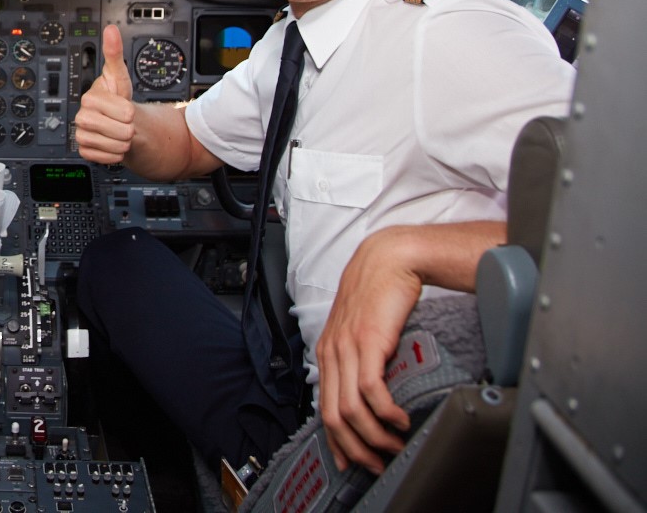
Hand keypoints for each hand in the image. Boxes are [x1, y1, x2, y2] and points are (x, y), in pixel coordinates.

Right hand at [74, 24, 137, 164]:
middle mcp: (82, 115)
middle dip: (127, 129)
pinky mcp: (84, 150)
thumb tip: (110, 30)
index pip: (124, 112)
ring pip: (114, 146)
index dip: (130, 112)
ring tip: (118, 132)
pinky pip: (106, 157)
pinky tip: (111, 143)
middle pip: (120, 131)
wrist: (116, 122)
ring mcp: (81, 133)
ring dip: (123, 142)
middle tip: (122, 122)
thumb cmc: (119, 99)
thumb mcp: (120, 76)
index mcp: (91, 97)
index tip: (124, 107)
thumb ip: (114, 54)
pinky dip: (115, 154)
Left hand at [316, 227, 422, 474]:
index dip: (336, 441)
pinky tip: (399, 420)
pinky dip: (385, 413)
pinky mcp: (368, 341)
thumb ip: (360, 359)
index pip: (323, 408)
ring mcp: (347, 347)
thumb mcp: (363, 331)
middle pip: (332, 416)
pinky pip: (371, 390)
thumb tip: (371, 394)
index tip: (352, 462)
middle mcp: (331, 352)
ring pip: (350, 409)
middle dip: (355, 448)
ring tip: (394, 445)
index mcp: (327, 352)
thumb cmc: (379, 293)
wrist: (389, 259)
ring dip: (374, 436)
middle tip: (377, 463)